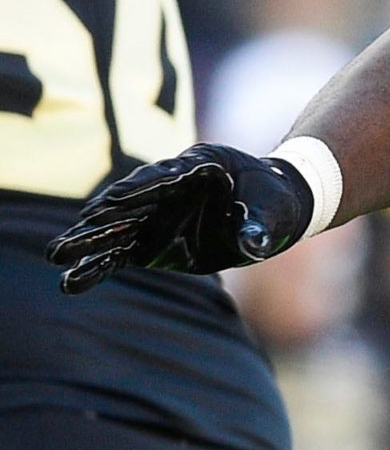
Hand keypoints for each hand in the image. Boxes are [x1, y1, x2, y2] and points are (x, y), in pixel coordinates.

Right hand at [49, 142, 313, 292]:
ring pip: (116, 230)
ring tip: (55, 255)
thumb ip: (259, 226)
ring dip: (87, 242)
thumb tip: (254, 244)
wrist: (271, 208)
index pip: (162, 178)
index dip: (138, 190)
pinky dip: (97, 267)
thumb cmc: (272, 199)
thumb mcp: (274, 209)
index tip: (112, 201)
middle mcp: (167, 191)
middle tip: (77, 224)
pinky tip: (70, 281)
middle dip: (101, 215)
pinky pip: (119, 256)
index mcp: (197, 167)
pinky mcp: (152, 243)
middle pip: (129, 202)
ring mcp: (156, 217)